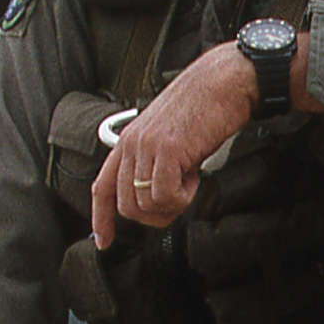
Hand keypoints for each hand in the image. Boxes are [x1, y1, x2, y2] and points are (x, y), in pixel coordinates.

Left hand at [91, 41, 256, 247]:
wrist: (223, 82)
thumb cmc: (203, 107)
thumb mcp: (168, 137)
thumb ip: (155, 164)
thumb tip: (158, 198)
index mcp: (128, 141)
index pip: (103, 187)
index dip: (101, 218)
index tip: (104, 241)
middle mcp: (131, 144)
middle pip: (127, 206)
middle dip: (154, 215)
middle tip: (179, 200)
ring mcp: (146, 147)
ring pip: (145, 204)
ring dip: (172, 203)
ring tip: (190, 179)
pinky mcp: (167, 150)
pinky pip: (164, 195)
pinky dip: (183, 197)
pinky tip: (194, 177)